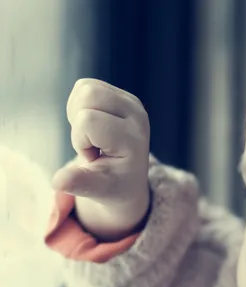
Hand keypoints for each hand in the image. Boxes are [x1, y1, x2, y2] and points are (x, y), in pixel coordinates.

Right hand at [52, 78, 150, 240]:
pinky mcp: (122, 95)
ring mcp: (131, 102)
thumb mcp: (97, 190)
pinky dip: (80, 106)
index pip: (88, 121)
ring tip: (93, 136)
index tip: (95, 157)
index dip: (81, 140)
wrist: (128, 180)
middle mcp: (136, 114)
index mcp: (132, 138)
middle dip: (79, 123)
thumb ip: (79, 183)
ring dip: (78, 113)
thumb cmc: (113, 185)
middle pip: (88, 95)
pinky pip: (86, 86)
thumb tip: (58, 182)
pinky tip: (93, 127)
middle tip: (92, 145)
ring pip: (85, 87)